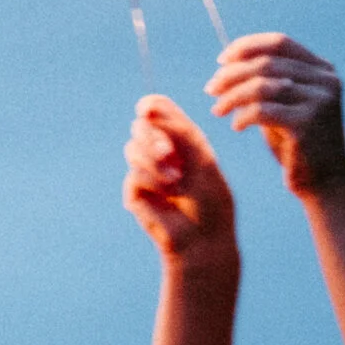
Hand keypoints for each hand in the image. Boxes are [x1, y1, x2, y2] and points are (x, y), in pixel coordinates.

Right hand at [123, 96, 237, 264]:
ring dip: (153, 160)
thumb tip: (146, 112)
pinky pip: (134, 175)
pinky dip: (152, 181)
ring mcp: (146, 173)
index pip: (160, 113)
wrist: (204, 238)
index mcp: (182, 140)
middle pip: (141, 127)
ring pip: (132, 148)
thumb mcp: (202, 158)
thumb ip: (178, 132)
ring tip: (174, 181)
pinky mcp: (135, 193)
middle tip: (167, 152)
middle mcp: (161, 153)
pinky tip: (168, 195)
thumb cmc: (211, 200)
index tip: (148, 109)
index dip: (151, 106)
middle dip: (151, 136)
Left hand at [207, 33, 344, 195]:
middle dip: (231, 75)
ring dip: (231, 96)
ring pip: (262, 85)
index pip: (280, 42)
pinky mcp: (308, 124)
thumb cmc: (296, 143)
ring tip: (217, 111)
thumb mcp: (284, 105)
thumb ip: (268, 83)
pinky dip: (242, 116)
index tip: (221, 61)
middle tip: (210, 90)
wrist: (322, 181)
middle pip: (266, 63)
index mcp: (322, 69)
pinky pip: (262, 111)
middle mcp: (325, 80)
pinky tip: (236, 127)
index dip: (246, 47)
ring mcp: (320, 101)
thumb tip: (230, 63)